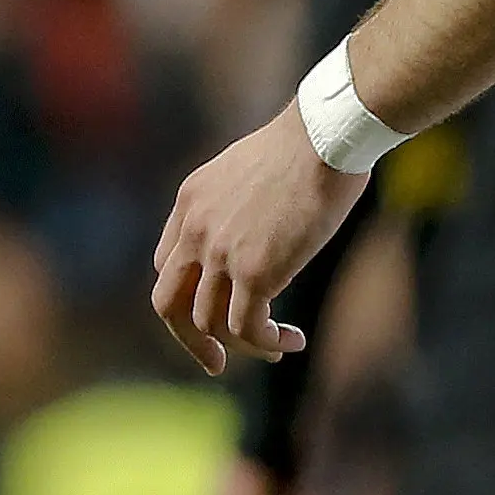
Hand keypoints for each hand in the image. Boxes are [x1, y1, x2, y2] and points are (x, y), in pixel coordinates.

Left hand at [152, 103, 366, 376]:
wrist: (327, 134)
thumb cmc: (311, 141)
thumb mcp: (252, 166)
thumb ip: (240, 200)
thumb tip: (264, 224)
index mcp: (191, 200)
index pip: (166, 265)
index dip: (188, 295)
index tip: (216, 309)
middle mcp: (196, 230)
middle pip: (169, 305)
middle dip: (191, 339)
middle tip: (216, 360)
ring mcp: (221, 253)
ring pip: (210, 324)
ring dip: (242, 346)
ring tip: (278, 347)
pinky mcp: (255, 270)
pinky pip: (248, 327)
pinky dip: (268, 342)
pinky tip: (292, 340)